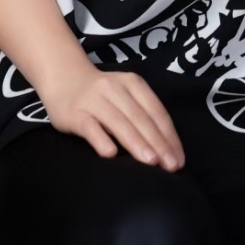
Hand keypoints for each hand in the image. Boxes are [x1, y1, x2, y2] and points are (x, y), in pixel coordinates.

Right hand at [41, 66, 185, 170]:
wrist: (65, 78)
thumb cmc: (102, 95)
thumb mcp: (126, 95)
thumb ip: (142, 114)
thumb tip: (167, 148)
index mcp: (133, 84)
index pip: (156, 111)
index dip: (169, 136)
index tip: (179, 159)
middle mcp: (116, 89)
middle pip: (141, 118)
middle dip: (158, 143)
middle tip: (171, 166)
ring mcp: (95, 100)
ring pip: (119, 122)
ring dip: (136, 142)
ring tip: (150, 161)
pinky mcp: (75, 113)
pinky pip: (90, 127)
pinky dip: (101, 139)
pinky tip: (111, 154)